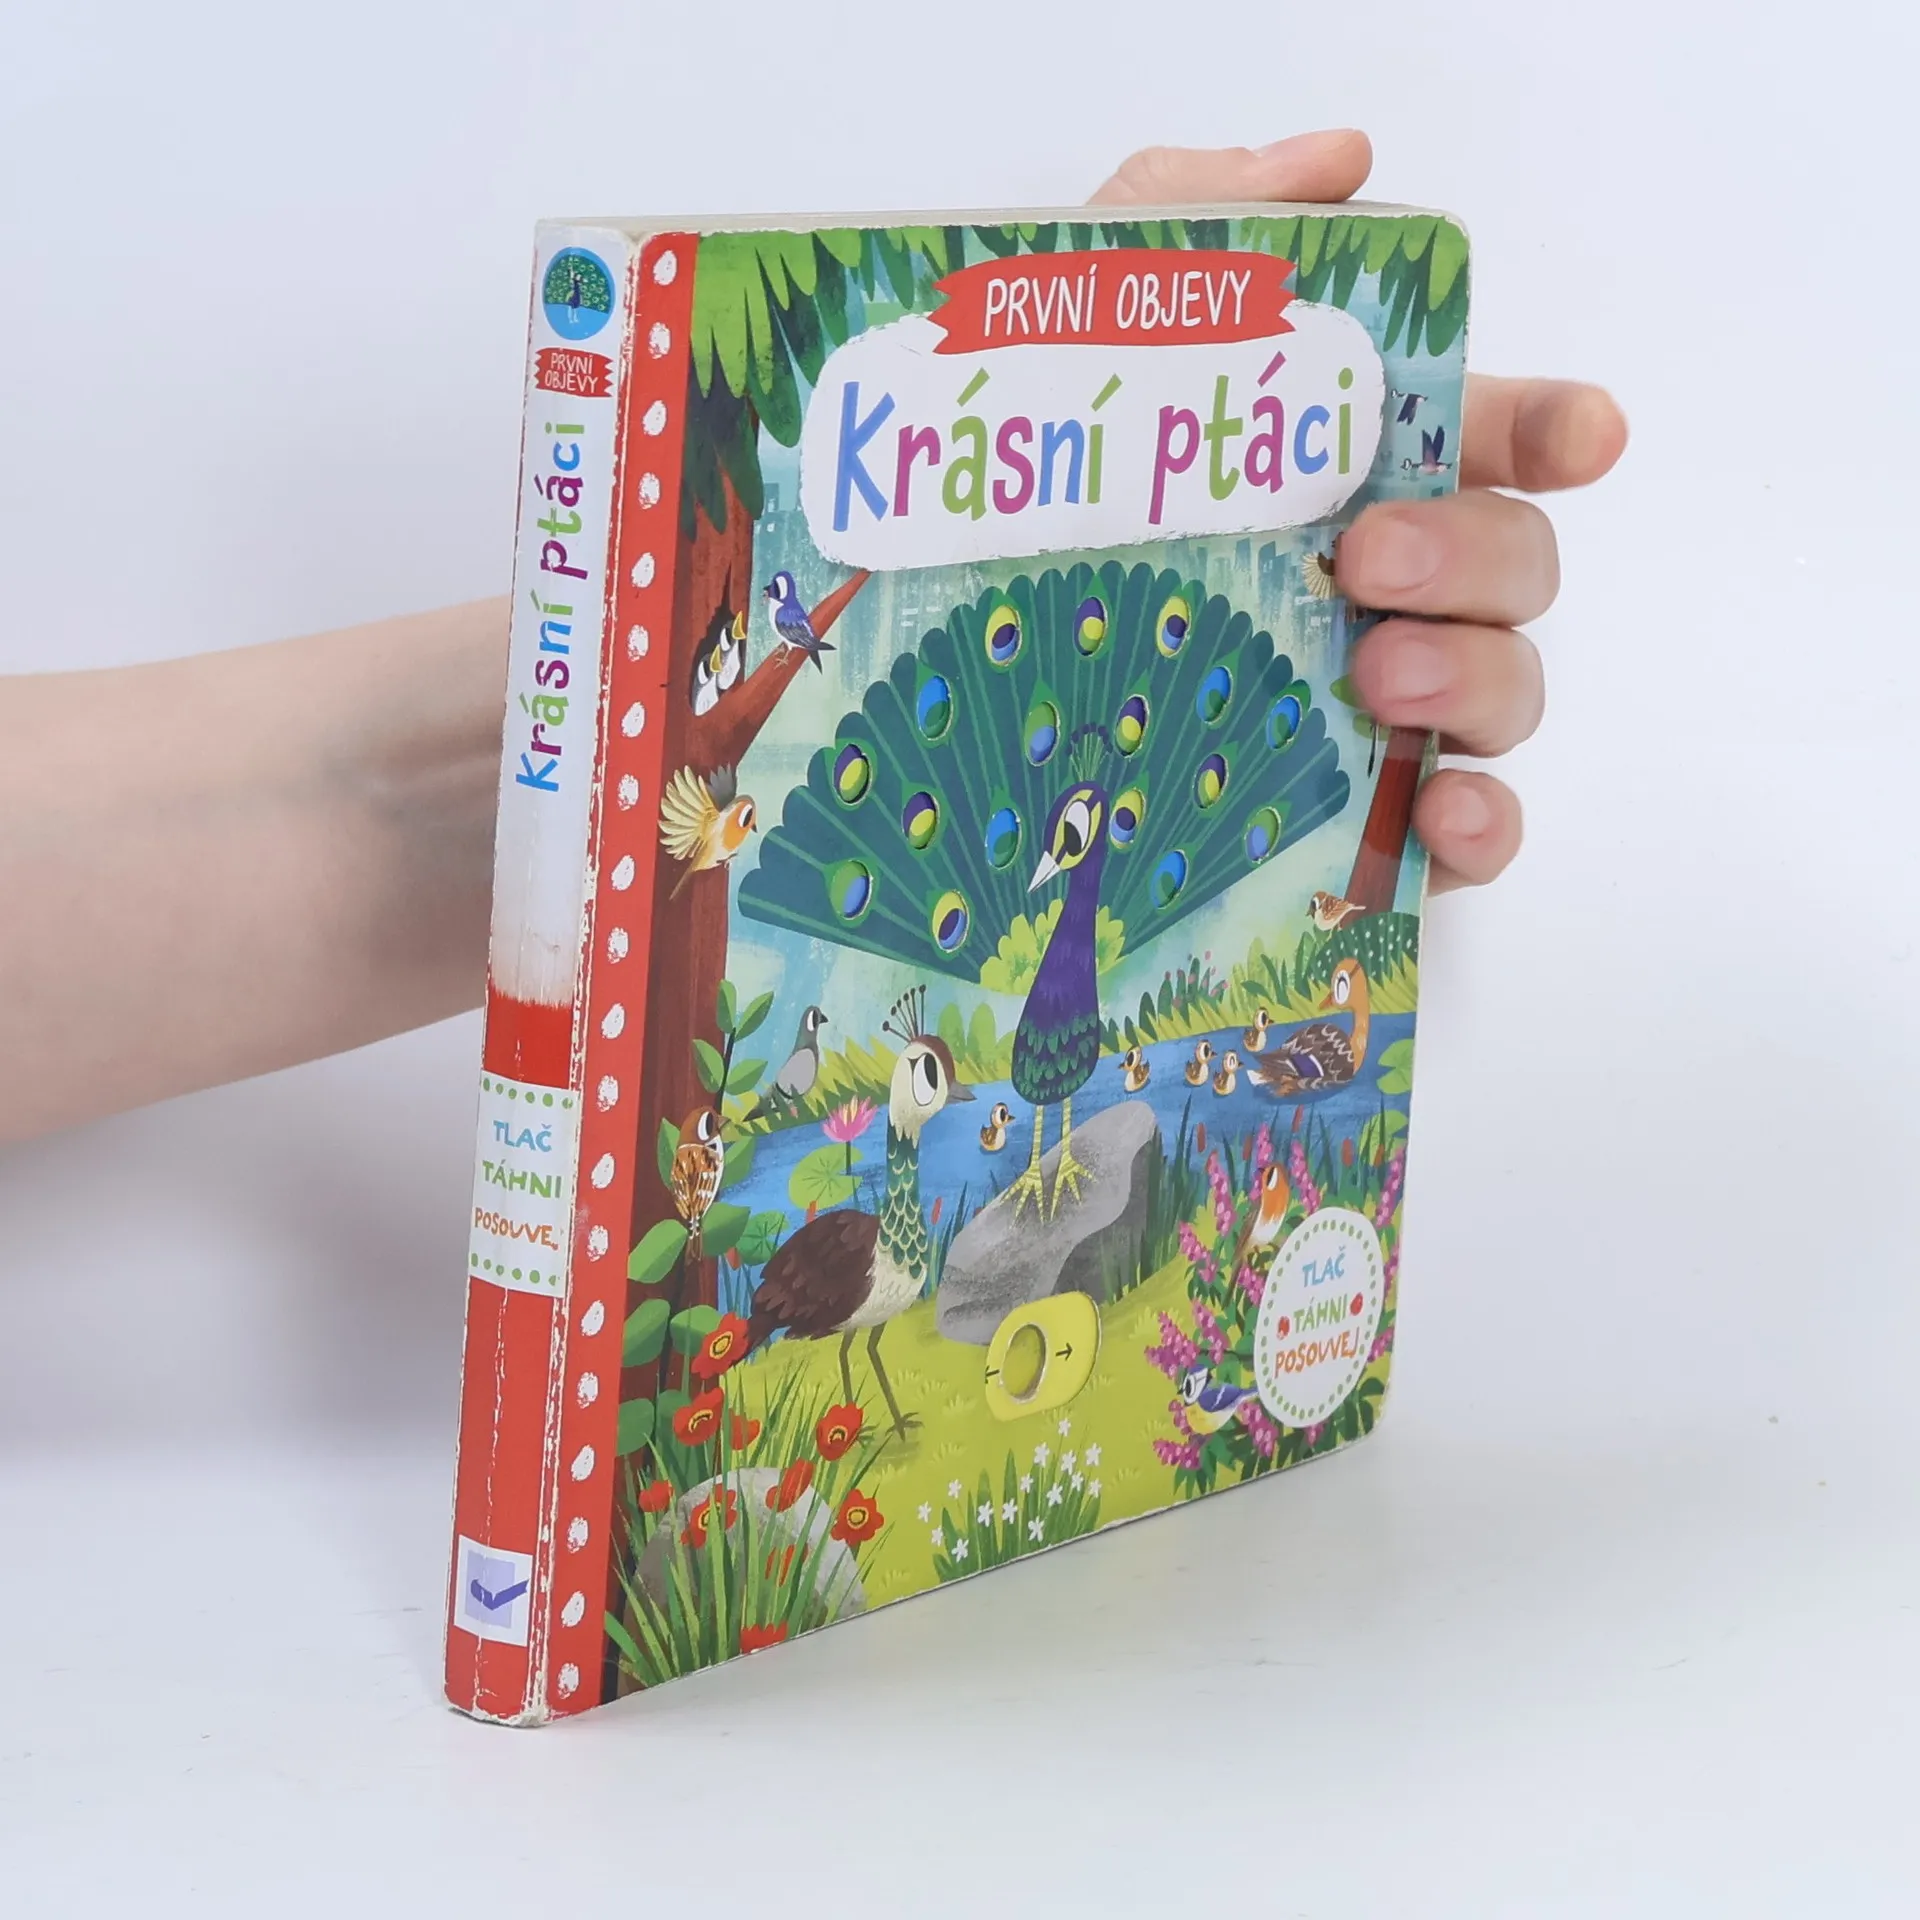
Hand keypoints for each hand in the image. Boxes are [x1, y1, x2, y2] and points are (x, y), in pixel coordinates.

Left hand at [1094, 131, 1626, 893]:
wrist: (924, 651)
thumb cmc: (1030, 489)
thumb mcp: (1077, 327)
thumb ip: (1195, 219)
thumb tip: (1340, 167)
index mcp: (1348, 473)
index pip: (1490, 436)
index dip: (1553, 428)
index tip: (1583, 436)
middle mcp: (1387, 585)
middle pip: (1517, 564)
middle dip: (1476, 552)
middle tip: (1366, 558)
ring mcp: (1381, 703)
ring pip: (1510, 692)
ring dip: (1476, 678)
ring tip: (1375, 676)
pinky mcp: (1352, 816)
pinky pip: (1464, 830)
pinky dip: (1479, 829)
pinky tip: (1440, 821)